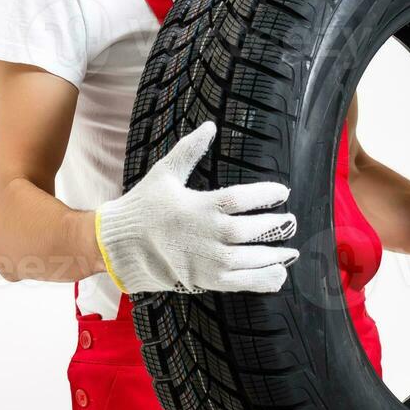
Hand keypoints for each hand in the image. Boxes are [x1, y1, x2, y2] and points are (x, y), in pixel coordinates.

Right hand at [95, 120, 298, 293]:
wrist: (119, 246)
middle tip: (291, 221)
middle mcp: (207, 234)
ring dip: (274, 255)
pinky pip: (239, 282)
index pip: (241, 199)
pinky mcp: (204, 280)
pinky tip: (278, 275)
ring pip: (249, 259)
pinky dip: (262, 280)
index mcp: (200, 206)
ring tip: (290, 250)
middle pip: (250, 230)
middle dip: (275, 226)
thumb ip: (190, 150)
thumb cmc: (143, 207)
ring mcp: (207, 260)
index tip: (283, 192)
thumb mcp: (165, 173)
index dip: (265, 195)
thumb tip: (210, 126)